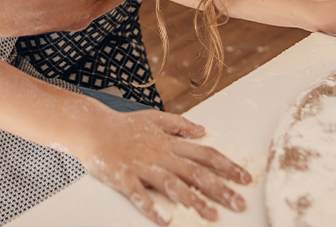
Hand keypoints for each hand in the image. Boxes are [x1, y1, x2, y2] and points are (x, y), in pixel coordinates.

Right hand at [73, 108, 249, 224]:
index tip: (245, 178)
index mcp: (169, 144)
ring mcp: (141, 166)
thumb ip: (179, 125)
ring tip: (211, 215)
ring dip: (193, 200)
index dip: (226, 166)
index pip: (204, 155)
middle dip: (220, 189)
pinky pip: (138, 194)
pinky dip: (150, 207)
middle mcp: (160, 155)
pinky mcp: (122, 176)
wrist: (91, 126)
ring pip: (172, 184)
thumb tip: (202, 129)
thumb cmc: (123, 125)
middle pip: (195, 172)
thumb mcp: (154, 118)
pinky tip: (163, 220)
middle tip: (238, 203)